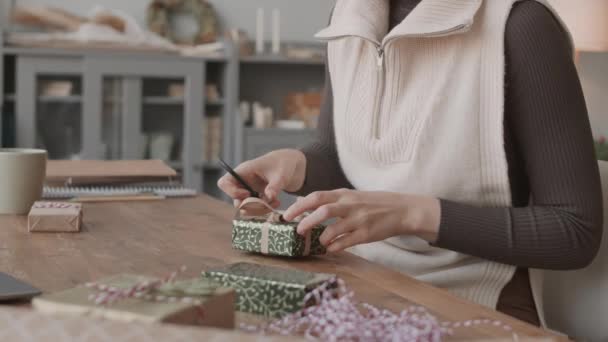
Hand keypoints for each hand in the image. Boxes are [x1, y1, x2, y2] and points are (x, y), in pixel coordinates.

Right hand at [217, 149, 306, 206]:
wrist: (292, 166)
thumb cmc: (284, 164)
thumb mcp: (282, 174)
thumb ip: (275, 185)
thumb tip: (268, 198)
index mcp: (244, 171)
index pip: (224, 183)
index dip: (232, 192)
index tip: (248, 194)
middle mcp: (243, 182)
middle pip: (235, 200)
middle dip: (250, 205)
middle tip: (266, 203)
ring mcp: (249, 190)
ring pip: (246, 207)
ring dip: (260, 209)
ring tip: (275, 203)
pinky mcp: (257, 197)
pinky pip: (256, 209)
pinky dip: (265, 209)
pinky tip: (277, 202)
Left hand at [282, 189, 440, 252]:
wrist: (401, 209)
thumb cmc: (373, 203)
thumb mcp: (352, 196)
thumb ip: (333, 201)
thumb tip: (307, 208)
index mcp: (343, 194)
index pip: (316, 196)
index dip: (299, 206)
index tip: (286, 215)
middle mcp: (350, 205)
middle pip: (322, 210)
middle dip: (306, 220)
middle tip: (297, 230)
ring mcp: (358, 219)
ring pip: (334, 228)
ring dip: (322, 237)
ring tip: (318, 242)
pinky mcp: (367, 233)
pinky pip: (347, 242)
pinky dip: (336, 246)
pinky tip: (331, 249)